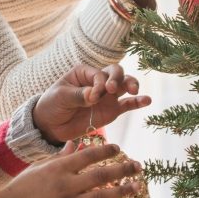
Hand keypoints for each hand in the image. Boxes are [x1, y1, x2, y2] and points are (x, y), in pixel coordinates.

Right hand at [0, 139, 144, 197]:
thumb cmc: (23, 186)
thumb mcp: (40, 167)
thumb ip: (61, 157)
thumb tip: (76, 145)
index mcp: (59, 168)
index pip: (88, 155)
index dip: (106, 151)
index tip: (119, 149)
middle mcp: (65, 185)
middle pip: (101, 175)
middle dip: (123, 170)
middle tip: (138, 166)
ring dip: (122, 192)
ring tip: (136, 187)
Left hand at [32, 63, 149, 144]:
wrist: (50, 125)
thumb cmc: (52, 104)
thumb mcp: (61, 97)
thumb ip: (78, 95)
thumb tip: (94, 96)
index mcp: (85, 72)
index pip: (99, 74)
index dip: (99, 84)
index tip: (91, 97)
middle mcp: (99, 81)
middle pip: (116, 73)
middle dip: (117, 79)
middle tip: (112, 89)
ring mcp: (107, 96)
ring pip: (125, 85)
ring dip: (131, 85)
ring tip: (134, 91)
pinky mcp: (112, 110)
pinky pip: (127, 104)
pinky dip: (138, 102)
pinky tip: (147, 100)